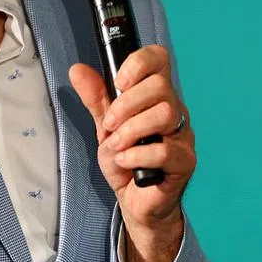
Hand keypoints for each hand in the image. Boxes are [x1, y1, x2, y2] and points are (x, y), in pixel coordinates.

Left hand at [69, 45, 195, 261]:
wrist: (135, 201)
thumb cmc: (126, 160)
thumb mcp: (105, 126)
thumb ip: (95, 98)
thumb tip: (77, 70)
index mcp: (156, 96)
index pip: (159, 60)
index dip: (139, 62)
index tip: (119, 82)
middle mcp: (175, 111)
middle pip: (160, 86)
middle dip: (126, 105)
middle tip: (110, 126)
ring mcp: (183, 136)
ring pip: (165, 114)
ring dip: (131, 130)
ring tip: (117, 146)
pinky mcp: (184, 162)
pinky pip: (163, 150)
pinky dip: (136, 155)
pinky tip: (126, 161)